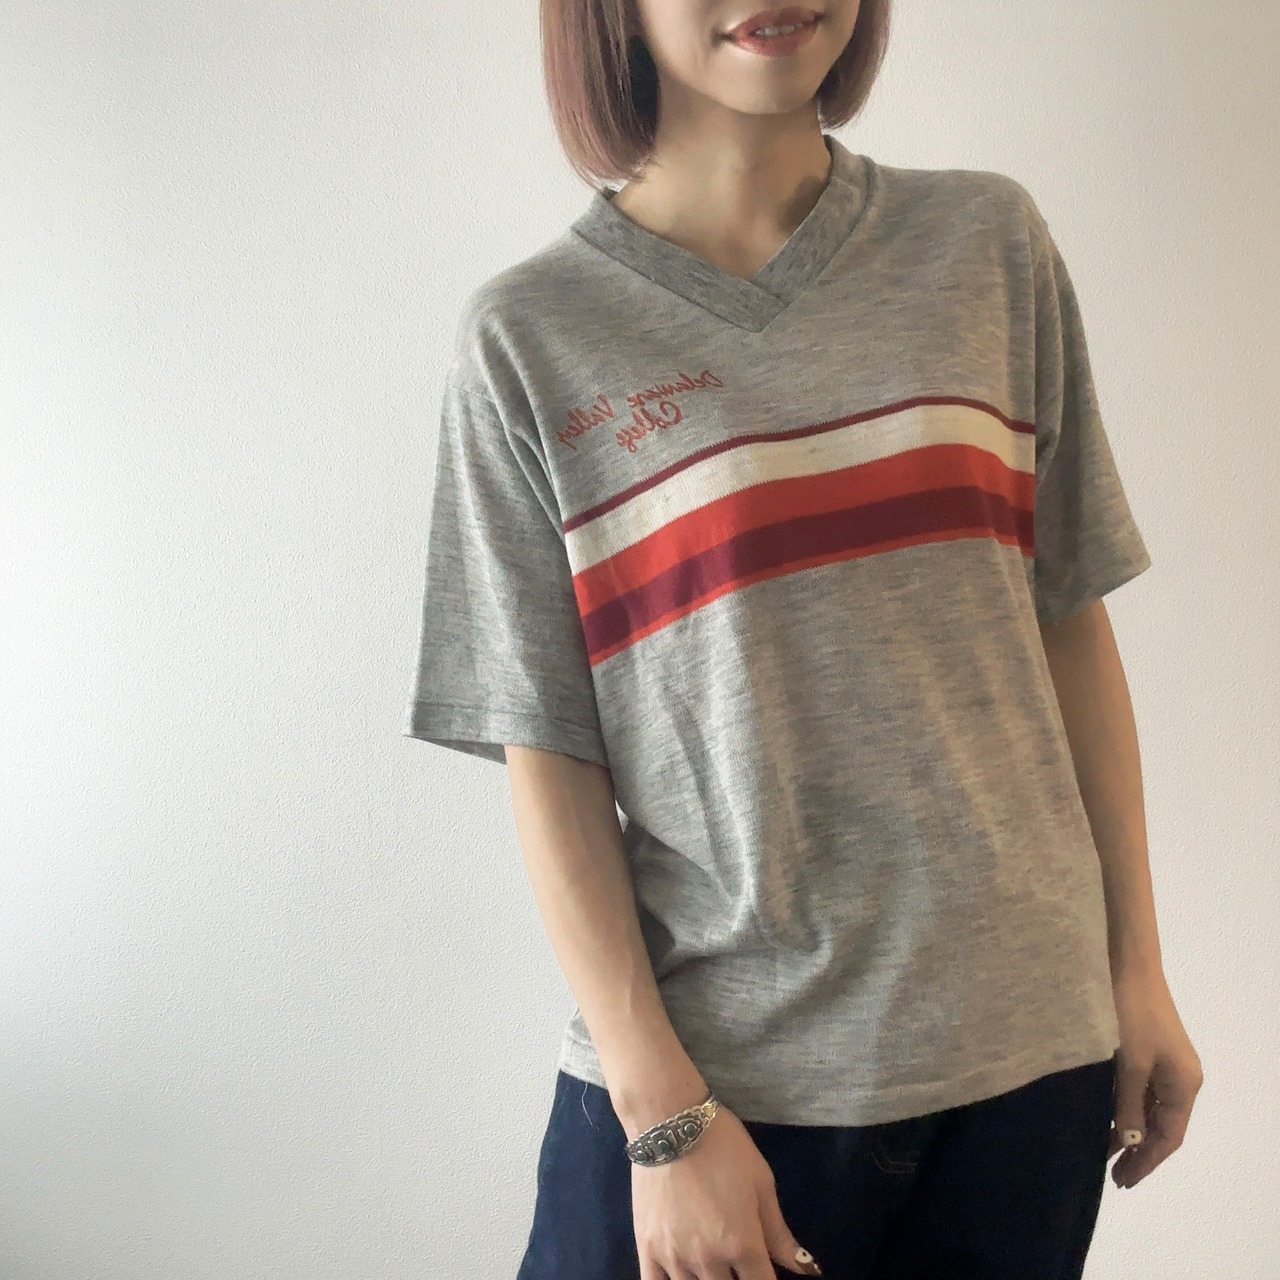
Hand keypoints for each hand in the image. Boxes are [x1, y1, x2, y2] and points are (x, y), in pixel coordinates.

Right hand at [632, 1102, 822, 1278]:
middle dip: (738, 1279)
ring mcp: (674, 1258)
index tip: (763, 1270)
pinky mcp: (647, 1248)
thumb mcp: (761, 1183)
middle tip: (738, 1261)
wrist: (671, 1121)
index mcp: (743, 1244)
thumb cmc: (723, 1146)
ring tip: (714, 1264)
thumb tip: (808, 1269)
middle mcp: (709, 1260)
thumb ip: (780, 1233)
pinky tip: (682, 1277)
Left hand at [1108, 964, 1203, 1188]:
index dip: (1147, 1161)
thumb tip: (1130, 1143)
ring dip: (1128, 1129)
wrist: (1127, 964)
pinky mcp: (1146, 1049)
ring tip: (1102, 1151)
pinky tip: (1103, 1116)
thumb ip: (1129, 1105)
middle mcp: (1180, 1077)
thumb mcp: (1129, 1063)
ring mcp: (1164, 1062)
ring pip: (1148, 1108)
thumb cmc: (1130, 1013)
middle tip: (1112, 1175)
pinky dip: (1123, 1106)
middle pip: (1161, 1125)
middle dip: (1138, 1150)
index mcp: (1185, 1084)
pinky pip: (1139, 1089)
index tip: (1123, 1180)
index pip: (1169, 1136)